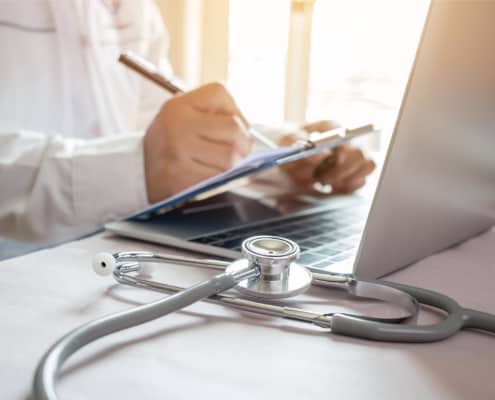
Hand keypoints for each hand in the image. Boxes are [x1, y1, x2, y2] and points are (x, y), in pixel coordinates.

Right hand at [144, 83, 251, 202]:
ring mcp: (178, 151)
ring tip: (217, 164)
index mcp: (178, 105)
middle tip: (237, 151)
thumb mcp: (184, 116)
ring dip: (231, 166)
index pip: (221, 95)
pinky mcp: (180, 177)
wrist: (139, 172)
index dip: (234, 111)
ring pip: (230, 159)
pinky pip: (217, 180)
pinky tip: (207, 176)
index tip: (231, 125)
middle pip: (234, 131)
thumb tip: (250, 135)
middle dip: (243, 144)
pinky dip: (219, 181)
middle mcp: (177, 125)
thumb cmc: (171, 143)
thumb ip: (215, 115)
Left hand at [280, 120, 374, 193]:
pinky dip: (348, 187)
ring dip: (347, 179)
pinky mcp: (349, 172)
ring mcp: (349, 156)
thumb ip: (300, 142)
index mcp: (330, 128)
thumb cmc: (284, 143)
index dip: (344, 149)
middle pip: (359, 154)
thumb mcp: (285, 139)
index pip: (348, 134)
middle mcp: (344, 140)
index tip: (333, 161)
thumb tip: (322, 155)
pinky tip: (331, 188)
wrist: (281, 155)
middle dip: (342, 171)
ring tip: (325, 183)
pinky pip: (361, 181)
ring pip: (367, 166)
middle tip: (321, 179)